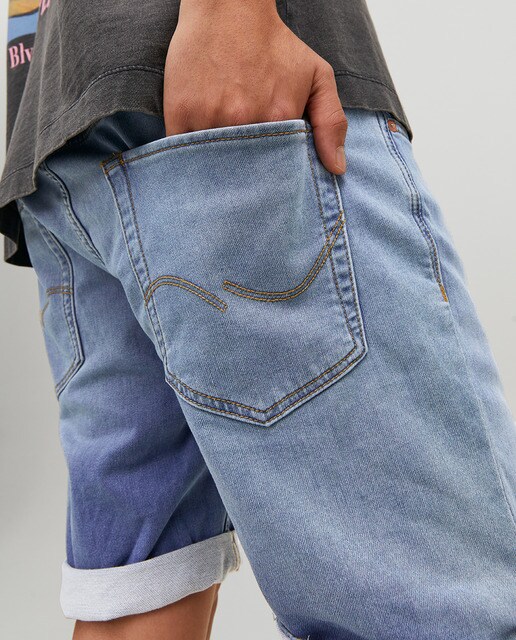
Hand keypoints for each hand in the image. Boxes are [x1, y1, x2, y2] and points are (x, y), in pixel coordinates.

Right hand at [163, 0, 346, 173]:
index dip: (273, 181)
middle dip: (245, 182)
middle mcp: (244, 121)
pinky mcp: (180, 113)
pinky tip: (200, 155)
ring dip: (217, 173)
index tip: (270, 184)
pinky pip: (184, 153)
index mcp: (278, 117)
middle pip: (244, 174)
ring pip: (213, 166)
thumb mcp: (316, 76)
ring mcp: (209, 117)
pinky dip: (190, 159)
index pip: (277, 172)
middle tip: (245, 185)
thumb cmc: (274, 44)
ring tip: (223, 169)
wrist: (228, 7)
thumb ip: (332, 122)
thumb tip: (337, 169)